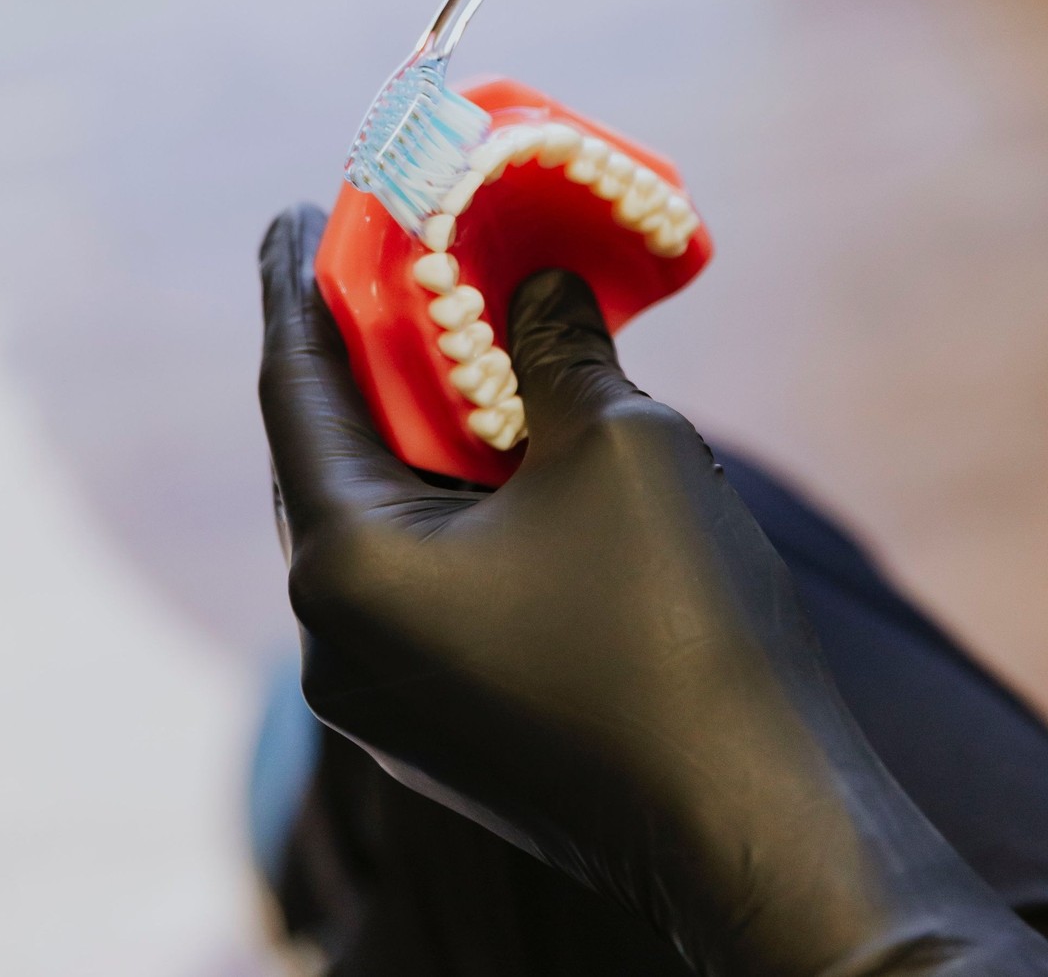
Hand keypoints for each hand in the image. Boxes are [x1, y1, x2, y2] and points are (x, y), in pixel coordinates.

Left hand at [258, 205, 1047, 976]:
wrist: (757, 828)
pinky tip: (499, 452)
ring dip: (414, 430)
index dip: (299, 286)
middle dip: (362, 356)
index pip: (297, 388)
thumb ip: (553, 343)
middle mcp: (337, 639)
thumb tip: (534, 284)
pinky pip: (417, 581)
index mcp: (348, 563)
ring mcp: (385, 695)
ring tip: (447, 342)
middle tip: (382, 267)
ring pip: (377, 522)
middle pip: (328, 456)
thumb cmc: (679, 627)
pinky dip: (446, 503)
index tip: (290, 218)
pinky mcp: (441, 726)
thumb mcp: (616, 441)